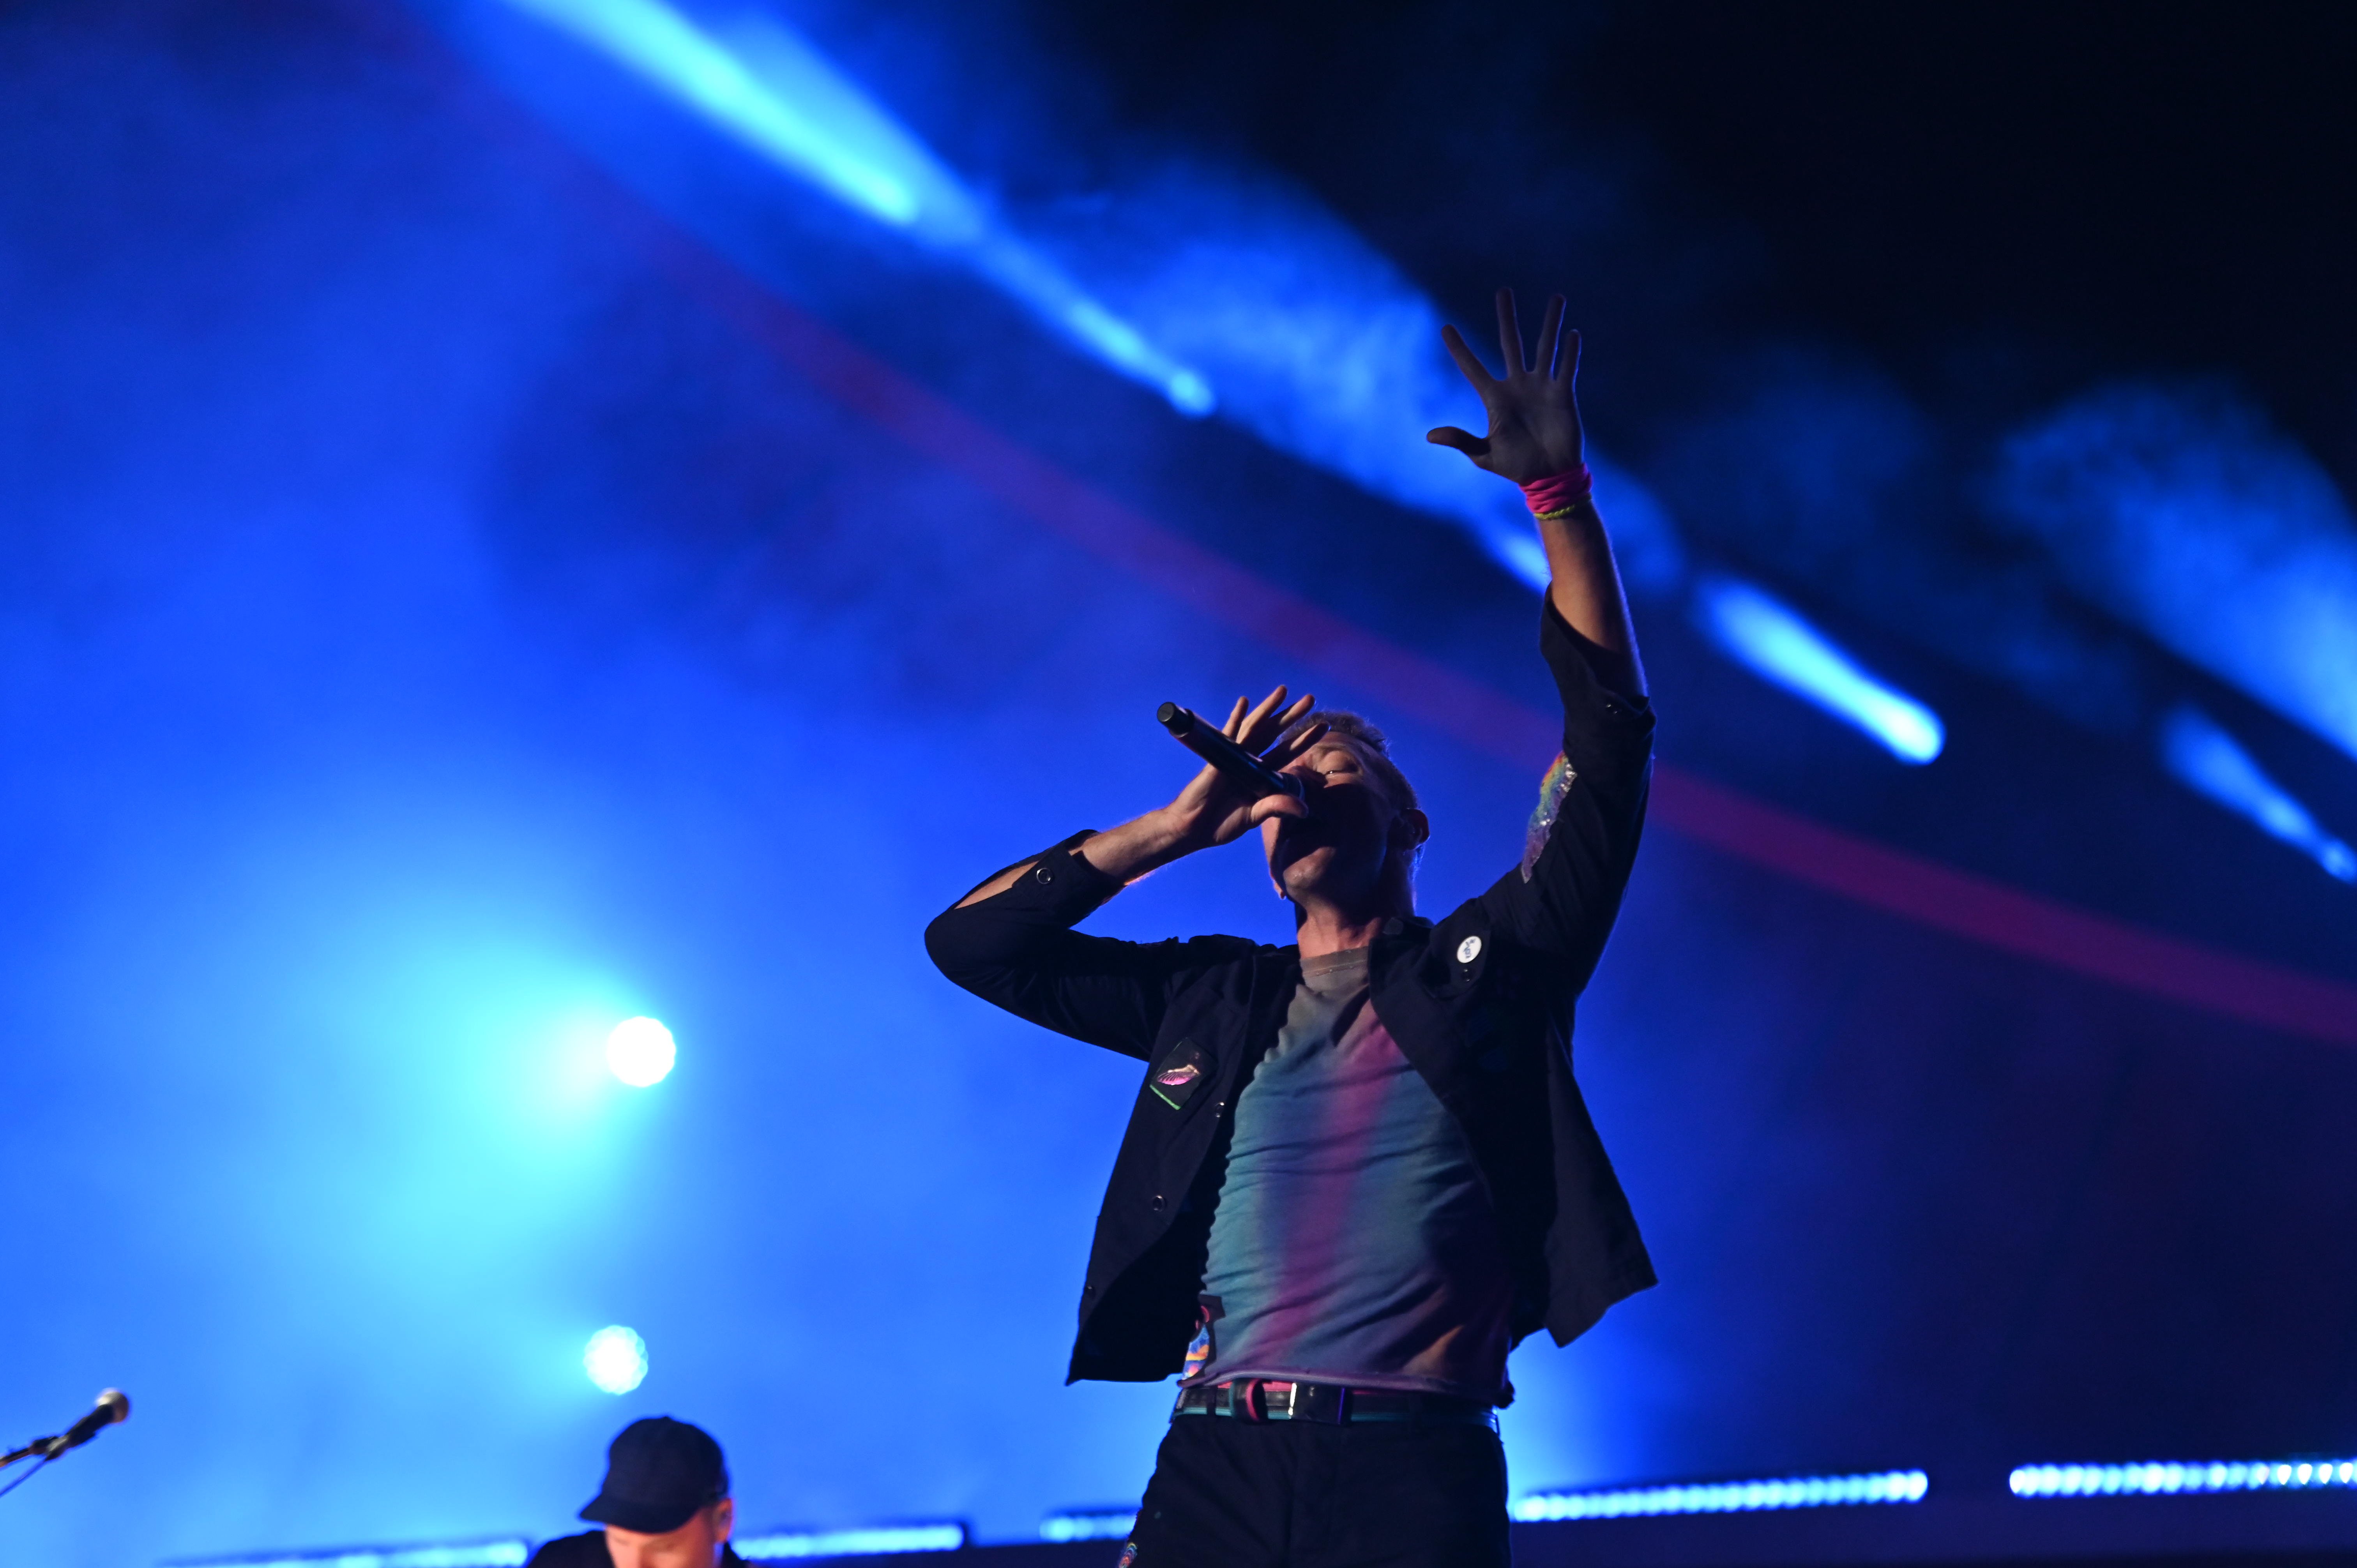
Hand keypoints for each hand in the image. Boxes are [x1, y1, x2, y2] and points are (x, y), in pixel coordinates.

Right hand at [1167, 685, 1326, 847]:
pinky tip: (1244, 702)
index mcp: (1260, 775)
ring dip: (1268, 709)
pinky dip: (1236, 719)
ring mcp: (1233, 758)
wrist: (1191, 829)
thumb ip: (1275, 807)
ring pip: (1254, 728)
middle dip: (1291, 716)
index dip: (1303, 739)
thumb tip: (1303, 809)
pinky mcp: (1217, 760)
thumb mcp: (1253, 816)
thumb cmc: (1220, 824)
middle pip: (1274, 733)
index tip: (1323, 726)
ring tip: (1284, 691)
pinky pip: (1228, 736)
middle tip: (1310, 699)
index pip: (1286, 752)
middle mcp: (1249, 762)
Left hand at [1426, 288, 1584, 483]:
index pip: (1472, 368)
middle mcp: (1518, 385)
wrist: (1548, 477)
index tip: (1445, 328)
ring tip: (1557, 297)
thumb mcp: (1484, 455)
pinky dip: (1570, 353)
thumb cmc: (1516, 466)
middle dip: (1507, 318)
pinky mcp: (1563, 395)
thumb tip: (1430, 435)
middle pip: (1511, 343)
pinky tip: (1572, 334)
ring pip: (1545, 347)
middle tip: (1503, 291)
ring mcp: (1541, 387)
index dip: (1459, 349)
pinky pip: (1566, 369)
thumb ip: (1461, 441)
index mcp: (1495, 398)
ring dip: (1551, 323)